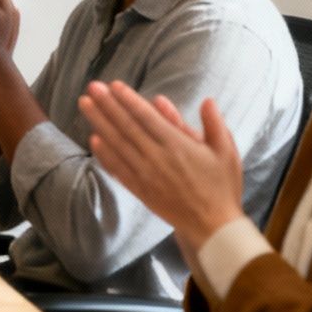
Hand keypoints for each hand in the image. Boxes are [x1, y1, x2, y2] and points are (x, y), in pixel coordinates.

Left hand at [81, 82, 247, 246]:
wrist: (213, 227)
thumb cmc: (222, 187)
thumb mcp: (227, 152)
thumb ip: (215, 124)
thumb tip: (207, 100)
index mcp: (177, 145)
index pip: (146, 117)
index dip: (128, 99)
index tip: (113, 85)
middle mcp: (157, 157)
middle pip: (126, 126)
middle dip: (107, 105)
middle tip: (91, 87)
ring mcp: (146, 174)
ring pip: (117, 144)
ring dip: (99, 123)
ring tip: (84, 104)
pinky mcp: (140, 190)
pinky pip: (118, 169)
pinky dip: (105, 154)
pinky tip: (93, 140)